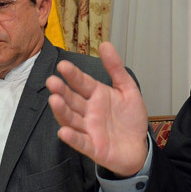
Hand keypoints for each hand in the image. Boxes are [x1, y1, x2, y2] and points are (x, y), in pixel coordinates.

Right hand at [47, 42, 148, 176]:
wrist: (138, 147)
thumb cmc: (130, 119)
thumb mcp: (128, 90)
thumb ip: (116, 69)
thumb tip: (105, 44)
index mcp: (97, 95)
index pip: (82, 83)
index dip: (73, 75)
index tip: (63, 65)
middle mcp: (89, 111)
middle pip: (72, 100)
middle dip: (62, 91)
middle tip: (52, 81)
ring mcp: (89, 129)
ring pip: (72, 119)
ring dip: (62, 111)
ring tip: (54, 100)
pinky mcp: (92, 147)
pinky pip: (80, 142)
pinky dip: (72, 137)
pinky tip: (64, 131)